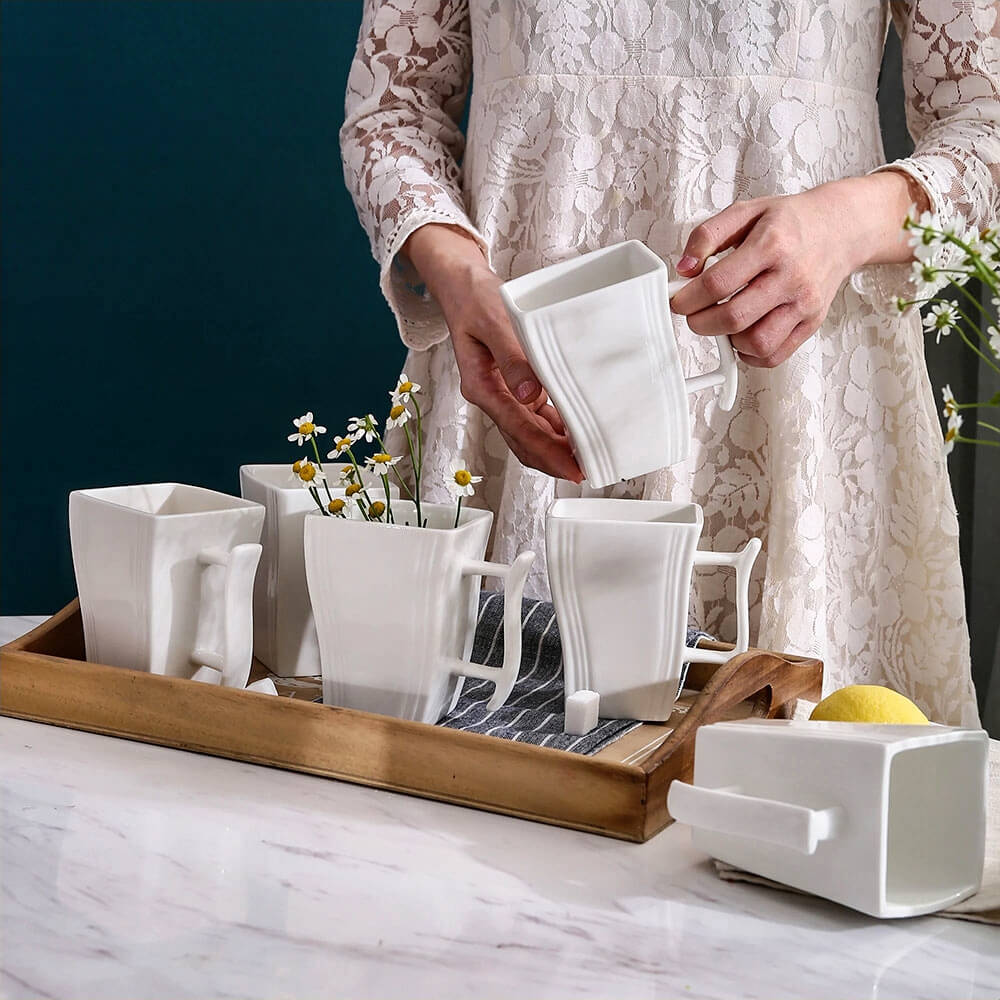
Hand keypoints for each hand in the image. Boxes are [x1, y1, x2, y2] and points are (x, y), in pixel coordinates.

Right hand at [403, 224, 582, 481]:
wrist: (461, 284)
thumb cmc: (474, 298)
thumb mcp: (493, 321)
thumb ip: (511, 357)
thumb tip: (530, 395)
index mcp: (481, 387)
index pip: (518, 429)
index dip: (546, 452)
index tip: (571, 468)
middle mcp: (491, 397)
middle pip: (523, 441)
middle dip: (553, 460)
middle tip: (587, 472)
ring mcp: (502, 394)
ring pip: (529, 433)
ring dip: (555, 448)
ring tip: (586, 457)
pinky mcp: (512, 386)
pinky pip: (534, 416)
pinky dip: (554, 427)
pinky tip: (574, 430)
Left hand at [669, 172, 929, 367]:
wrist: (842, 227)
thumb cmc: (790, 221)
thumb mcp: (745, 212)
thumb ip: (707, 236)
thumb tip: (683, 269)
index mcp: (771, 244)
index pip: (717, 283)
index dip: (688, 298)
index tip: (678, 301)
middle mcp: (791, 277)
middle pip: (734, 317)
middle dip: (701, 323)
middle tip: (694, 316)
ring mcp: (805, 303)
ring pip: (757, 342)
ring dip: (728, 340)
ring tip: (723, 323)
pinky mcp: (812, 322)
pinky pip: (776, 355)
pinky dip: (751, 354)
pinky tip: (742, 337)